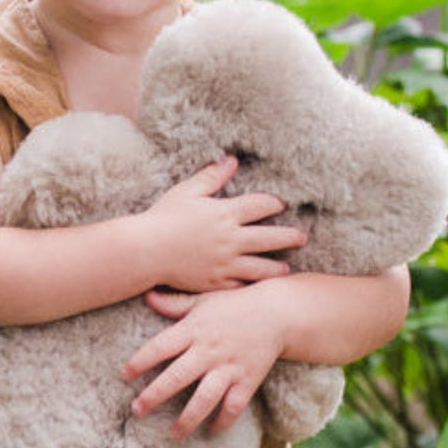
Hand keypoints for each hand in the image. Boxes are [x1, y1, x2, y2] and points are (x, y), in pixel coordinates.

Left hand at [123, 286, 286, 438]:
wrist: (277, 312)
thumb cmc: (235, 305)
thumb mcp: (204, 300)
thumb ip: (174, 304)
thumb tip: (147, 296)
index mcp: (194, 330)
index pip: (161, 347)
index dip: (140, 361)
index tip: (124, 375)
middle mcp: (209, 351)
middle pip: (177, 377)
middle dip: (155, 395)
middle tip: (137, 410)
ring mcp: (229, 368)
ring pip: (205, 398)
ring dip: (188, 418)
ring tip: (173, 433)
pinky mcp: (248, 380)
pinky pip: (234, 406)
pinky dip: (223, 420)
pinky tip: (211, 430)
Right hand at [142, 156, 305, 293]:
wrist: (146, 251)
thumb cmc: (163, 218)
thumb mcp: (187, 191)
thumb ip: (212, 176)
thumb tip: (232, 160)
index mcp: (225, 213)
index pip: (261, 205)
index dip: (274, 203)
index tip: (281, 205)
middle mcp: (231, 240)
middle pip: (270, 238)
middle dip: (289, 237)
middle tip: (302, 238)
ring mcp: (225, 264)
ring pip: (261, 267)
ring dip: (277, 267)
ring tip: (286, 269)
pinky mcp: (215, 282)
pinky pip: (240, 285)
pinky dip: (251, 286)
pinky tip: (259, 287)